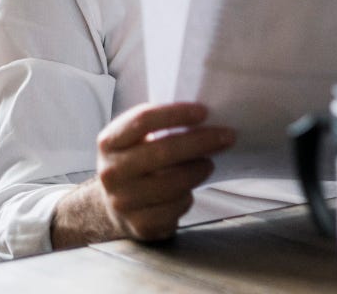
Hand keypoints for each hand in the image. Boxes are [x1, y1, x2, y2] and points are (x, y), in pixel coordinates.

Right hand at [51, 102, 234, 247]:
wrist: (114, 207)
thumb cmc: (137, 164)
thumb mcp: (136, 141)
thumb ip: (160, 127)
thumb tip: (205, 118)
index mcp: (109, 142)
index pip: (142, 121)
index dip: (175, 114)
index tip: (203, 111)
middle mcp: (111, 172)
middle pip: (162, 151)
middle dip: (201, 141)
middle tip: (226, 136)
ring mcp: (123, 201)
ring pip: (173, 182)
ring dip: (199, 170)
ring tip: (208, 163)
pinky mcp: (140, 225)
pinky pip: (176, 207)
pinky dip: (188, 197)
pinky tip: (187, 191)